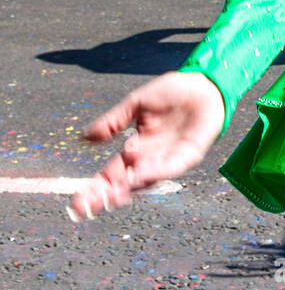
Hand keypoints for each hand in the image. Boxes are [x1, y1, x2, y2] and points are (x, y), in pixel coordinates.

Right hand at [67, 71, 225, 220]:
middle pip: (124, 183)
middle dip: (105, 196)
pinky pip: (170, 167)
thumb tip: (84, 138)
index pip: (111, 173)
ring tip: (109, 196)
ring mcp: (169, 158)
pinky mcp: (189, 154)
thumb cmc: (172, 93)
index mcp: (136, 148)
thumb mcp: (136, 104)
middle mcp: (151, 158)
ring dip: (128, 188)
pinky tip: (139, 175)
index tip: (76, 202)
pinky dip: (155, 172)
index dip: (95, 188)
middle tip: (85, 207)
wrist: (203, 82)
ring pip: (146, 180)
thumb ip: (112, 121)